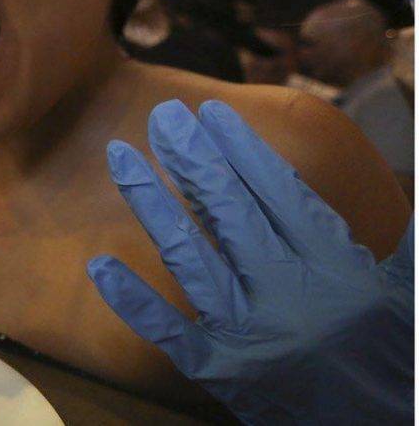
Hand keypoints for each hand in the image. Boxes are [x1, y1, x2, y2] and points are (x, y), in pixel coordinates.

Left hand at [88, 100, 412, 424]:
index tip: (211, 114)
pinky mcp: (221, 372)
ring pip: (189, 257)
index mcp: (338, 270)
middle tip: (162, 118)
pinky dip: (132, 299)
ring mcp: (250, 335)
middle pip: (229, 212)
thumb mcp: (411, 291)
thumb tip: (415, 178)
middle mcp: (290, 296)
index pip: (280, 193)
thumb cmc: (394, 355)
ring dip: (151, 202)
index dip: (242, 149)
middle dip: (193, 159)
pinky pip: (168, 331)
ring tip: (121, 157)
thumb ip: (410, 236)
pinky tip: (99, 265)